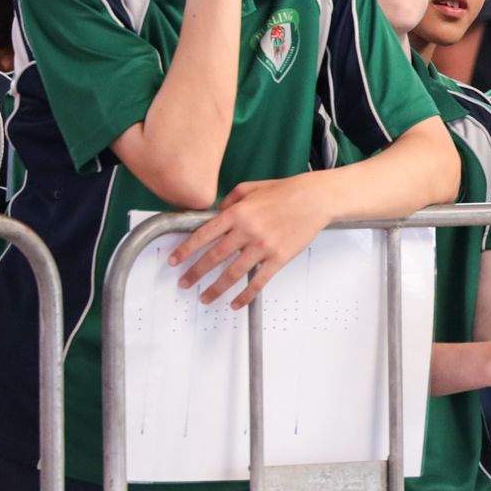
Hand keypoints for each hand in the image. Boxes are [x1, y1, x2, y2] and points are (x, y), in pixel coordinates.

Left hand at [168, 174, 334, 306]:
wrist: (315, 199)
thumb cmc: (286, 191)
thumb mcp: (251, 188)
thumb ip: (230, 200)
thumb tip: (215, 213)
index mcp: (237, 213)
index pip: (204, 235)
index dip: (186, 250)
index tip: (175, 260)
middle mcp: (247, 231)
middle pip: (214, 257)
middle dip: (195, 273)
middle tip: (184, 283)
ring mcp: (263, 246)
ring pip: (233, 273)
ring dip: (216, 288)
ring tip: (205, 297)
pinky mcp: (278, 258)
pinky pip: (258, 281)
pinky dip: (245, 295)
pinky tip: (236, 303)